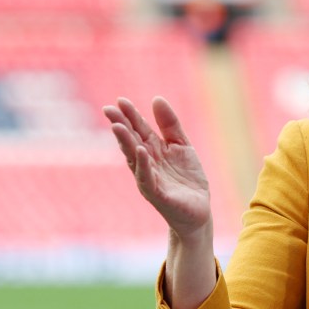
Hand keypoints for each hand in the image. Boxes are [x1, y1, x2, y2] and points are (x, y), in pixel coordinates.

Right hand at [103, 96, 211, 238]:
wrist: (199, 210)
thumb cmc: (187, 178)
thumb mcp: (181, 145)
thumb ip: (170, 124)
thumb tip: (156, 98)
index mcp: (152, 150)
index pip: (138, 130)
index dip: (130, 115)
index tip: (120, 100)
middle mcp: (146, 163)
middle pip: (131, 141)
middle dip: (121, 125)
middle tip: (109, 109)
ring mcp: (149, 179)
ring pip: (134, 158)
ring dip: (126, 143)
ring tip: (118, 126)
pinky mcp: (158, 194)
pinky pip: (147, 178)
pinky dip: (143, 165)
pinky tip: (140, 151)